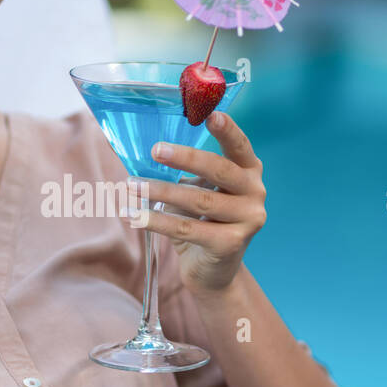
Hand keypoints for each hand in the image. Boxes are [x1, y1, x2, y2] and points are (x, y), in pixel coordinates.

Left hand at [125, 110, 266, 296]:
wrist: (212, 271)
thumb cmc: (202, 221)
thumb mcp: (199, 189)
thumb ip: (187, 171)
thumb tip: (148, 151)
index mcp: (249, 171)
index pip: (240, 146)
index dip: (227, 130)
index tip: (210, 115)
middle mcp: (255, 193)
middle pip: (219, 170)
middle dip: (185, 158)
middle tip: (155, 149)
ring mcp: (248, 220)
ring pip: (198, 200)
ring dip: (160, 191)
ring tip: (131, 185)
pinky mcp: (231, 244)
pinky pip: (187, 228)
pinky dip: (156, 221)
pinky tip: (133, 215)